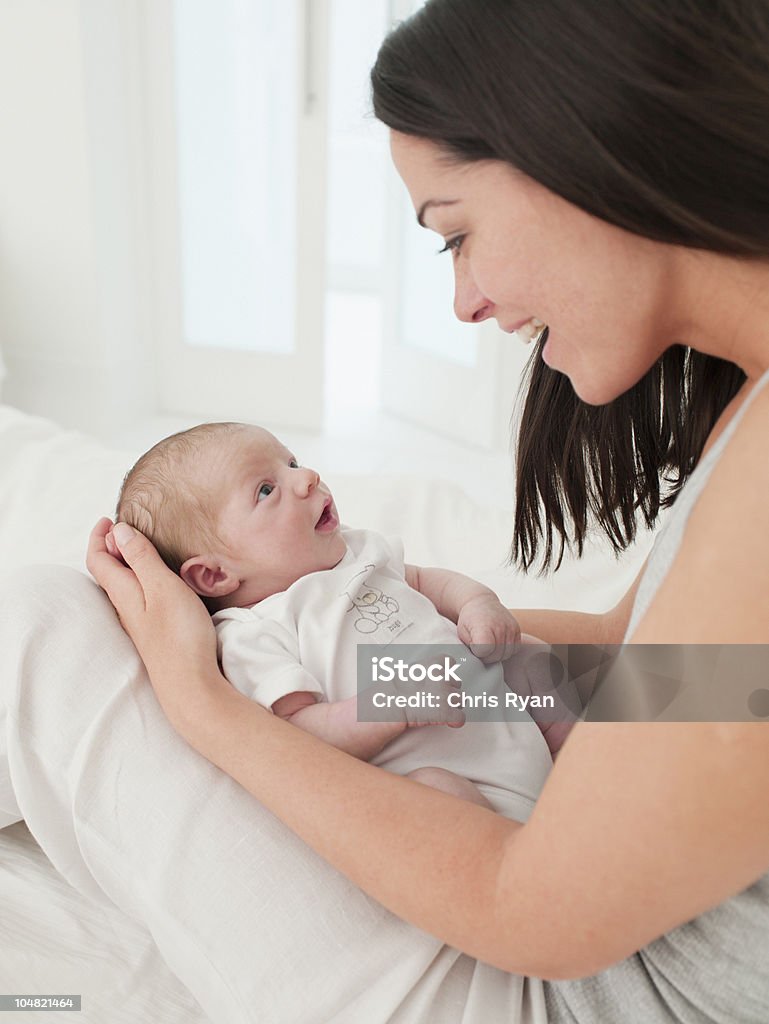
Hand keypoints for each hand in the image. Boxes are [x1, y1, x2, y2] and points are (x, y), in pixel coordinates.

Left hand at [86, 518, 224, 726]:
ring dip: (125, 564)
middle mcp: (126, 609)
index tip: (108, 520)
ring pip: (123, 587)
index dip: (99, 537)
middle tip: (123, 529)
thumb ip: (141, 558)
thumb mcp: (161, 586)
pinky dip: (140, 580)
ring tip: (139, 549)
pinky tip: (157, 582)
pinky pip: (138, 599)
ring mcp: (140, 624)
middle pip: (107, 574)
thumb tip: (119, 531)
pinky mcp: (155, 634)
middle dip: (110, 548)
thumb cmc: (178, 635)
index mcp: (123, 593)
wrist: (191, 686)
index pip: (98, 560)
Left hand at [456, 593, 520, 661]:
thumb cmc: (469, 620)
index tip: (474, 646)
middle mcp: (499, 627)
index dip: (478, 654)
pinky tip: (498, 643)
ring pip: (506, 654)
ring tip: (489, 645)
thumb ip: (468, 648)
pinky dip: (506, 650)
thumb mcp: (462, 633)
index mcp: (483, 627)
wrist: (481, 602)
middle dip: (487, 656)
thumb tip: (474, 664)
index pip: (485, 651)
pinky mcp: (517, 629)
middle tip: (480, 647)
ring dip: (497, 654)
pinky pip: (515, 649)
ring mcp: (510, 628)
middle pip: (496, 656)